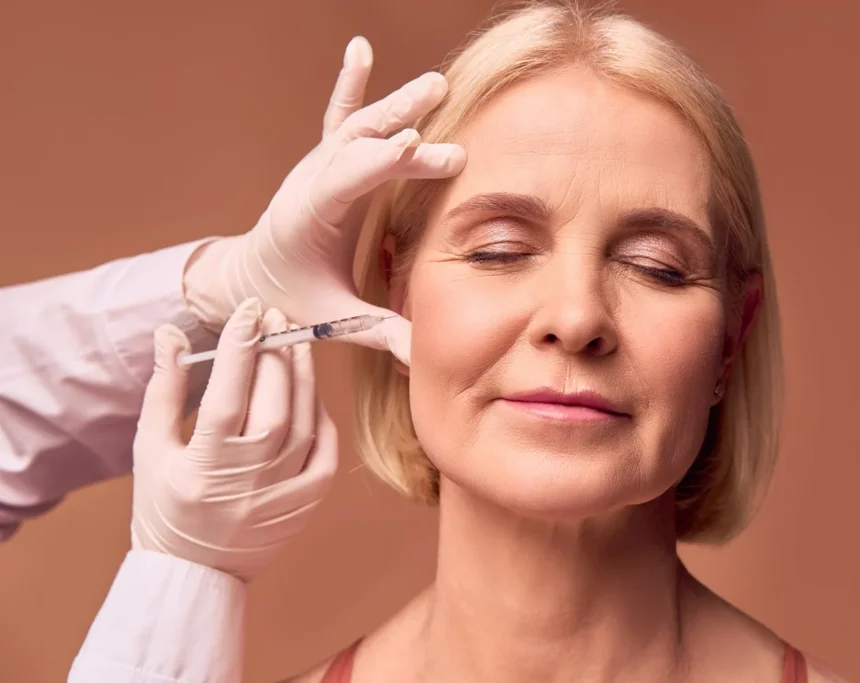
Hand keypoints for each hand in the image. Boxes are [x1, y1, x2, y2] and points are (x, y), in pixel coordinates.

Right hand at [131, 299, 338, 581]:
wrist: (194, 572)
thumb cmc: (164, 504)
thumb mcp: (151, 449)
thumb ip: (165, 389)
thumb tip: (170, 334)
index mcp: (204, 467)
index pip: (227, 396)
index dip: (240, 350)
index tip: (249, 310)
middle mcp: (248, 482)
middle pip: (274, 406)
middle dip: (276, 354)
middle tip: (275, 316)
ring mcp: (282, 496)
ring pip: (305, 423)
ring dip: (302, 377)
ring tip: (295, 341)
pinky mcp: (307, 505)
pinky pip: (324, 452)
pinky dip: (321, 418)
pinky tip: (310, 393)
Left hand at [183, 37, 465, 365]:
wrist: (247, 278)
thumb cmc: (288, 297)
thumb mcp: (332, 319)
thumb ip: (379, 334)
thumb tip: (425, 361)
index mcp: (307, 217)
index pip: (348, 182)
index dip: (384, 164)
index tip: (419, 148)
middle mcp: (310, 183)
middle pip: (359, 151)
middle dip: (404, 145)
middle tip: (450, 146)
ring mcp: (316, 167)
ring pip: (356, 127)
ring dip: (395, 105)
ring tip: (435, 85)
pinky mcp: (325, 162)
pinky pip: (338, 117)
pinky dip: (350, 83)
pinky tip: (360, 49)